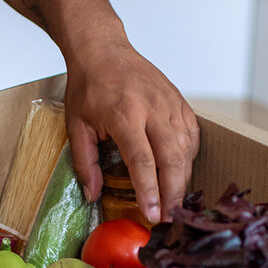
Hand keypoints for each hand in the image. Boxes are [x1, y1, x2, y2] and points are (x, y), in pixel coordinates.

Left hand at [65, 41, 199, 222]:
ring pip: (185, 149)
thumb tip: (92, 195)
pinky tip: (179, 174)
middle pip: (172, 158)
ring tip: (173, 202)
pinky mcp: (180, 102)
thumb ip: (85, 163)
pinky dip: (188, 159)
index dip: (149, 191)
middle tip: (168, 218)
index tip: (152, 214)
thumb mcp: (76, 125)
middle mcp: (152, 109)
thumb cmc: (89, 87)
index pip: (142, 160)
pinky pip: (191, 137)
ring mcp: (170, 104)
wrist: (103, 50)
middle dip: (173, 192)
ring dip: (182, 179)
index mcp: (125, 114)